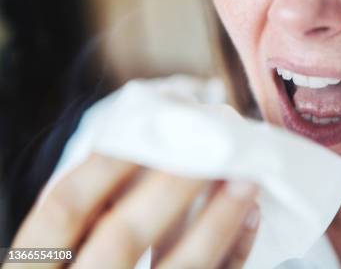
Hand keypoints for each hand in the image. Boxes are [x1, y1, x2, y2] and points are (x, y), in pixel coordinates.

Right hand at [8, 154, 259, 268]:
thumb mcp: (57, 263)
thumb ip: (83, 227)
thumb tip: (137, 154)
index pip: (63, 209)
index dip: (104, 162)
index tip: (147, 121)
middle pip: (123, 234)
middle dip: (170, 181)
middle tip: (212, 138)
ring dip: (217, 216)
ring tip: (247, 175)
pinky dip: (233, 253)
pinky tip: (250, 218)